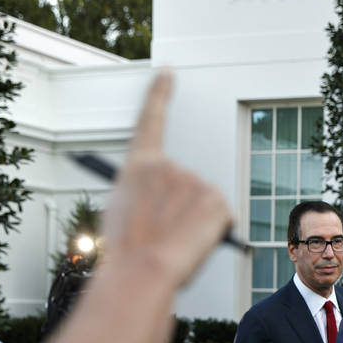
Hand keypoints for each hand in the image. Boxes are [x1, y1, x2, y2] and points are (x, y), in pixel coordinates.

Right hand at [100, 70, 232, 288]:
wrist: (142, 270)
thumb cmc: (128, 252)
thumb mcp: (121, 213)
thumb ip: (141, 194)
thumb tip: (158, 201)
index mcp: (138, 166)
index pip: (151, 119)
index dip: (159, 94)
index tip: (168, 72)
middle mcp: (167, 165)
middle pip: (184, 182)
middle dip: (180, 207)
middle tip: (165, 233)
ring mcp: (194, 180)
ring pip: (203, 203)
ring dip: (195, 222)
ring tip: (175, 242)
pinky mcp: (216, 199)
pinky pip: (220, 218)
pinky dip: (214, 232)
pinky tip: (194, 242)